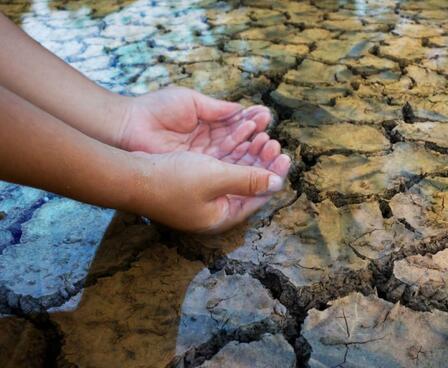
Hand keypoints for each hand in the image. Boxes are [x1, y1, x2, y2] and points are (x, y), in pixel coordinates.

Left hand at [118, 86, 276, 165]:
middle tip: (272, 138)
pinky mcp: (196, 173)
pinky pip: (223, 170)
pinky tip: (253, 158)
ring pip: (235, 159)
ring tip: (268, 144)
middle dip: (258, 142)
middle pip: (240, 146)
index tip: (266, 117)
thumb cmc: (155, 110)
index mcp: (207, 126)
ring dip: (253, 154)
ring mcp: (202, 161)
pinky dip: (239, 165)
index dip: (252, 124)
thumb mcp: (191, 102)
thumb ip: (217, 109)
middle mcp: (208, 146)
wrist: (128, 127)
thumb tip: (242, 110)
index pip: (237, 127)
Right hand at [131, 150, 288, 232]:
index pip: (258, 197)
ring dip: (248, 154)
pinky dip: (231, 153)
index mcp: (222, 216)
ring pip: (234, 173)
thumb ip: (248, 180)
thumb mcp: (216, 178)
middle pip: (248, 185)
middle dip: (262, 162)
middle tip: (274, 142)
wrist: (128, 175)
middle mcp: (213, 210)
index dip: (274, 175)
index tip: (286, 156)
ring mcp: (201, 197)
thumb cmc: (171, 180)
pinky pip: (219, 167)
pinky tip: (239, 137)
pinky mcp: (190, 183)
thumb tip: (278, 183)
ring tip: (261, 135)